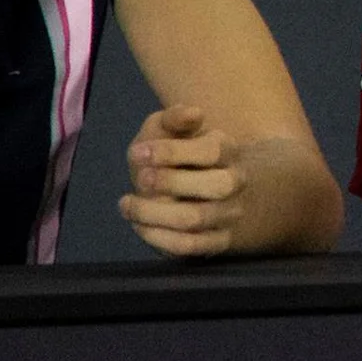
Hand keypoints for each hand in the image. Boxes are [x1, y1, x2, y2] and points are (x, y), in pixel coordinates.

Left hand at [120, 106, 254, 257]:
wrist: (226, 191)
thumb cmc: (188, 156)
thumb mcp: (179, 130)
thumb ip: (177, 118)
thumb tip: (193, 114)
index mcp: (228, 151)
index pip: (211, 151)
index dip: (173, 152)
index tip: (139, 151)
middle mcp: (235, 183)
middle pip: (216, 186)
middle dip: (172, 182)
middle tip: (140, 179)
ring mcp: (228, 214)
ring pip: (196, 219)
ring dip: (155, 213)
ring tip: (127, 204)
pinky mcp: (217, 242)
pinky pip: (190, 246)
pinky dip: (159, 238)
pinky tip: (138, 225)